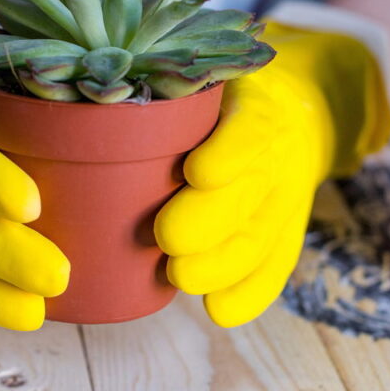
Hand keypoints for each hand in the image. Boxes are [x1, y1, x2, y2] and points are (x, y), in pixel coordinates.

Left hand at [155, 17, 389, 326]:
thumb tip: (88, 106)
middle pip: (250, 190)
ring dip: (222, 263)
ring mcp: (287, 197)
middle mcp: (278, 153)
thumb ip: (166, 94)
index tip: (198, 172)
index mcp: (257, 105)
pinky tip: (220, 310)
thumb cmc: (224, 99)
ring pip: (261, 235)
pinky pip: (276, 265)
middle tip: (167, 237)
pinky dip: (250, 292)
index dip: (229, 152)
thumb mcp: (207, 80)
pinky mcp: (289, 232)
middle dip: (209, 219)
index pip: (251, 127)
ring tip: (181, 277)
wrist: (300, 114)